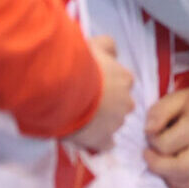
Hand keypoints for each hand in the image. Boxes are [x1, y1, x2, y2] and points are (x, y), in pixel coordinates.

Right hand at [66, 35, 132, 152]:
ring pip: (112, 123)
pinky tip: (84, 134)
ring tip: (79, 115)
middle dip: (107, 103)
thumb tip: (112, 50)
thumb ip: (107, 46)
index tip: (94, 82)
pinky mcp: (103, 140)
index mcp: (124, 78)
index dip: (108, 82)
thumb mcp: (94, 44)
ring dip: (100, 120)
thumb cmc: (79, 63)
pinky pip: (104, 143)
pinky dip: (97, 140)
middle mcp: (125, 101)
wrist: (63, 87)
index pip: (123, 81)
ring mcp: (116, 123)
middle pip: (120, 104)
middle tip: (85, 99)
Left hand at [143, 85, 188, 187]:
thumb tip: (147, 131)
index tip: (150, 134)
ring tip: (162, 164)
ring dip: (169, 179)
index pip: (168, 144)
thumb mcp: (176, 98)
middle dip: (157, 166)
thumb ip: (158, 112)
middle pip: (181, 169)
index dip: (152, 142)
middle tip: (148, 155)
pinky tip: (174, 175)